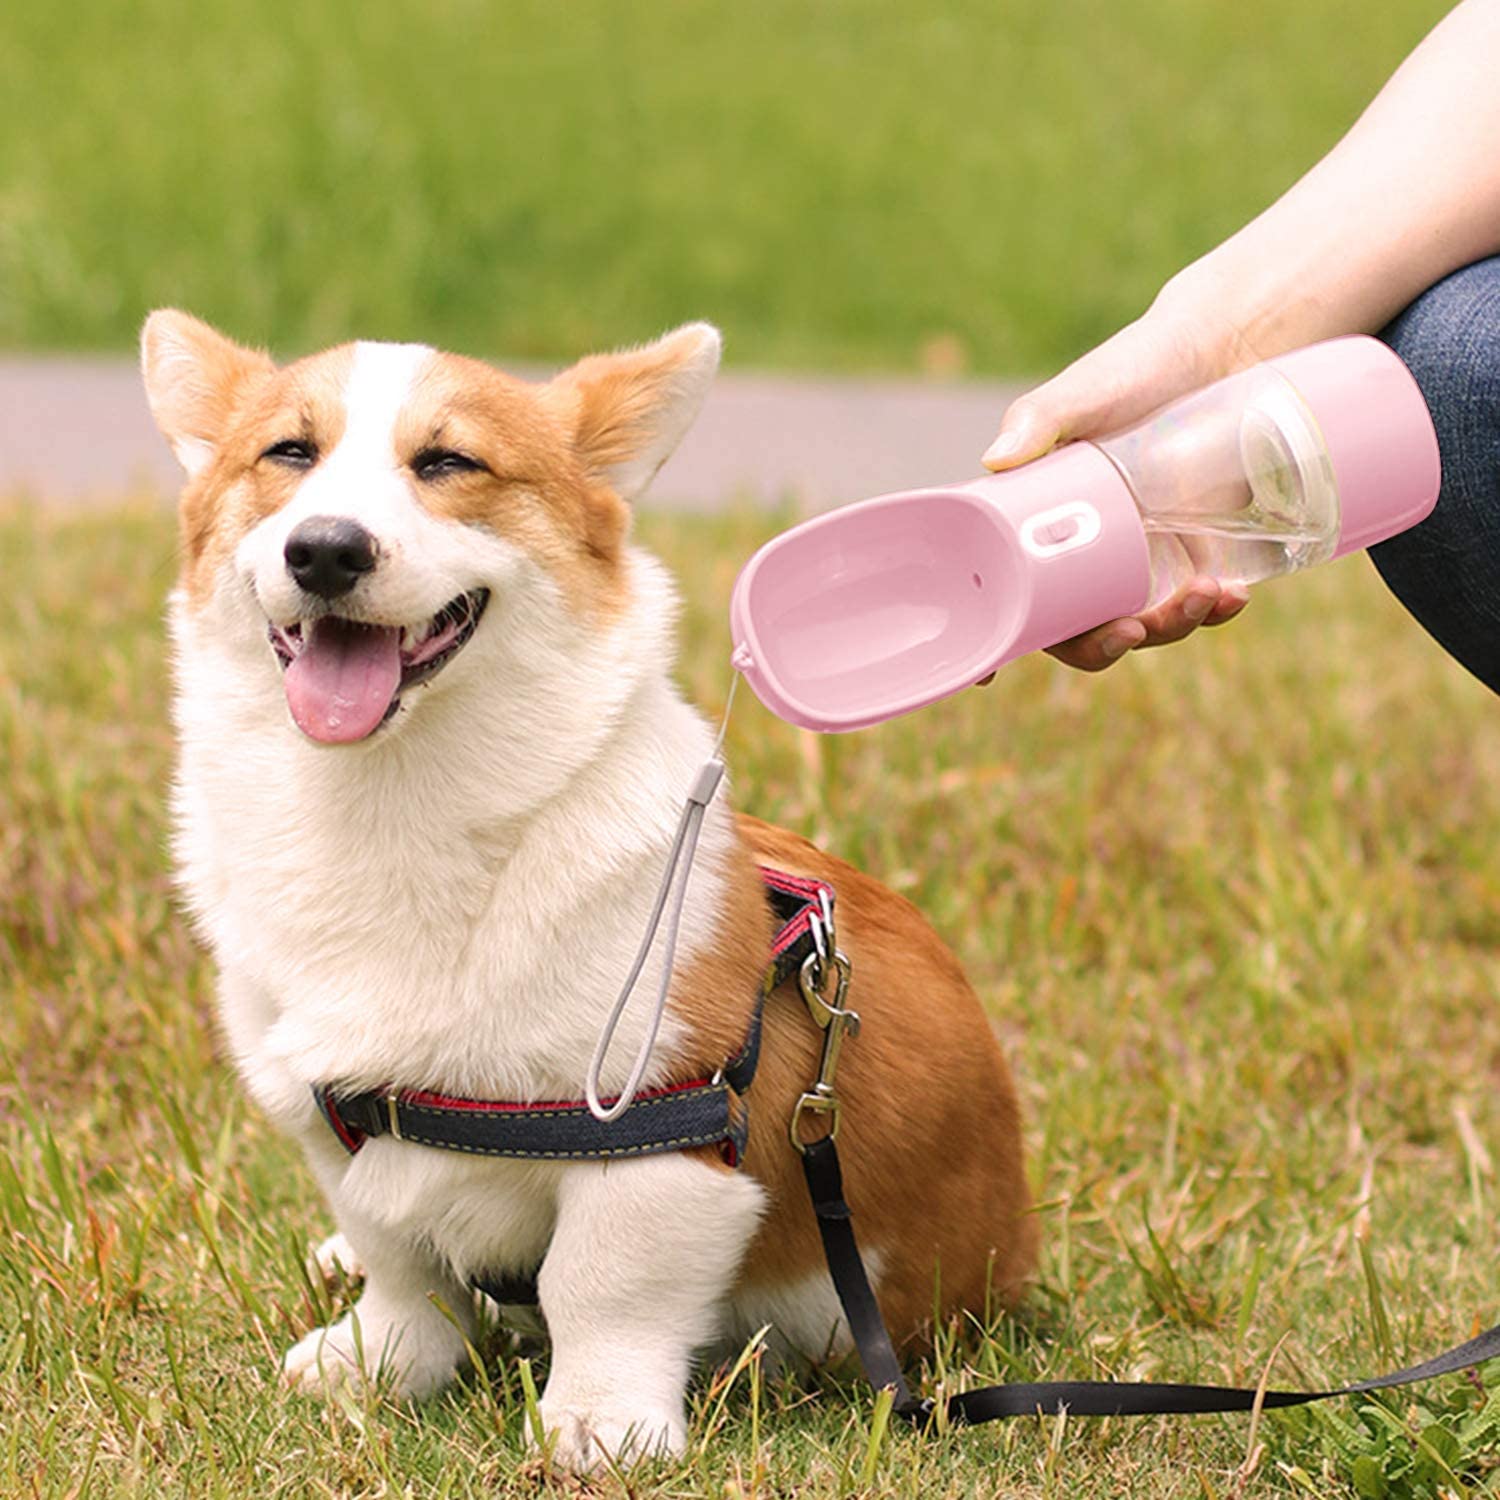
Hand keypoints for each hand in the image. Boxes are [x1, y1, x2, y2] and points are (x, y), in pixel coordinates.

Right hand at [981, 275, 1261, 668]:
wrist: (1228, 349)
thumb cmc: (1140, 364)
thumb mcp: (1085, 391)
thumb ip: (1039, 419)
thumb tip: (995, 460)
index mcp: (1038, 523)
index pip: (1006, 591)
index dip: (994, 639)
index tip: (984, 676)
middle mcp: (1082, 551)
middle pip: (1074, 628)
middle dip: (1100, 646)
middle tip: (1131, 630)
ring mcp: (1140, 558)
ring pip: (1138, 624)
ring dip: (1167, 630)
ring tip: (1206, 595)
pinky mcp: (1194, 552)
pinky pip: (1195, 605)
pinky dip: (1213, 612)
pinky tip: (1233, 597)